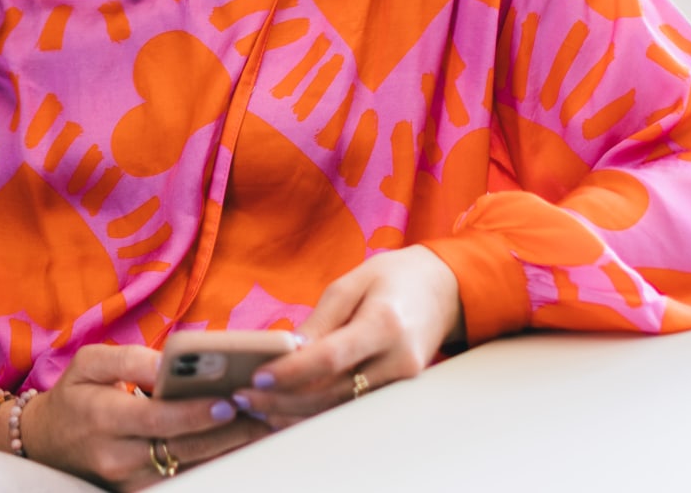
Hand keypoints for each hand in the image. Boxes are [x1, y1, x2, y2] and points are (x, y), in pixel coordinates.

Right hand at [23, 343, 270, 488]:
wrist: (47, 443)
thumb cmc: (75, 395)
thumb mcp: (89, 363)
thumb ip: (130, 359)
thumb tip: (168, 363)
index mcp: (102, 418)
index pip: (157, 419)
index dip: (195, 413)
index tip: (229, 401)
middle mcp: (116, 456)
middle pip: (181, 448)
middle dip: (226, 431)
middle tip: (263, 412)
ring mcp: (128, 480)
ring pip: (188, 467)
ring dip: (227, 447)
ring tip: (261, 424)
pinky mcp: (137, 492)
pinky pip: (183, 478)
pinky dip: (212, 460)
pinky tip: (238, 442)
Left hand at [236, 246, 462, 427]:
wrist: (444, 289)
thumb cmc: (394, 278)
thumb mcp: (351, 282)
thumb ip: (320, 320)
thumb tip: (287, 352)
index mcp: (384, 323)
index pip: (332, 357)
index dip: (293, 371)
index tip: (259, 376)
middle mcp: (398, 359)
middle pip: (334, 392)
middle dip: (285, 400)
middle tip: (246, 398)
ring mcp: (403, 380)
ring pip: (343, 407)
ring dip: (298, 412)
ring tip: (260, 407)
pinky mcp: (400, 391)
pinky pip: (353, 406)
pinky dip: (320, 410)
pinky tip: (290, 409)